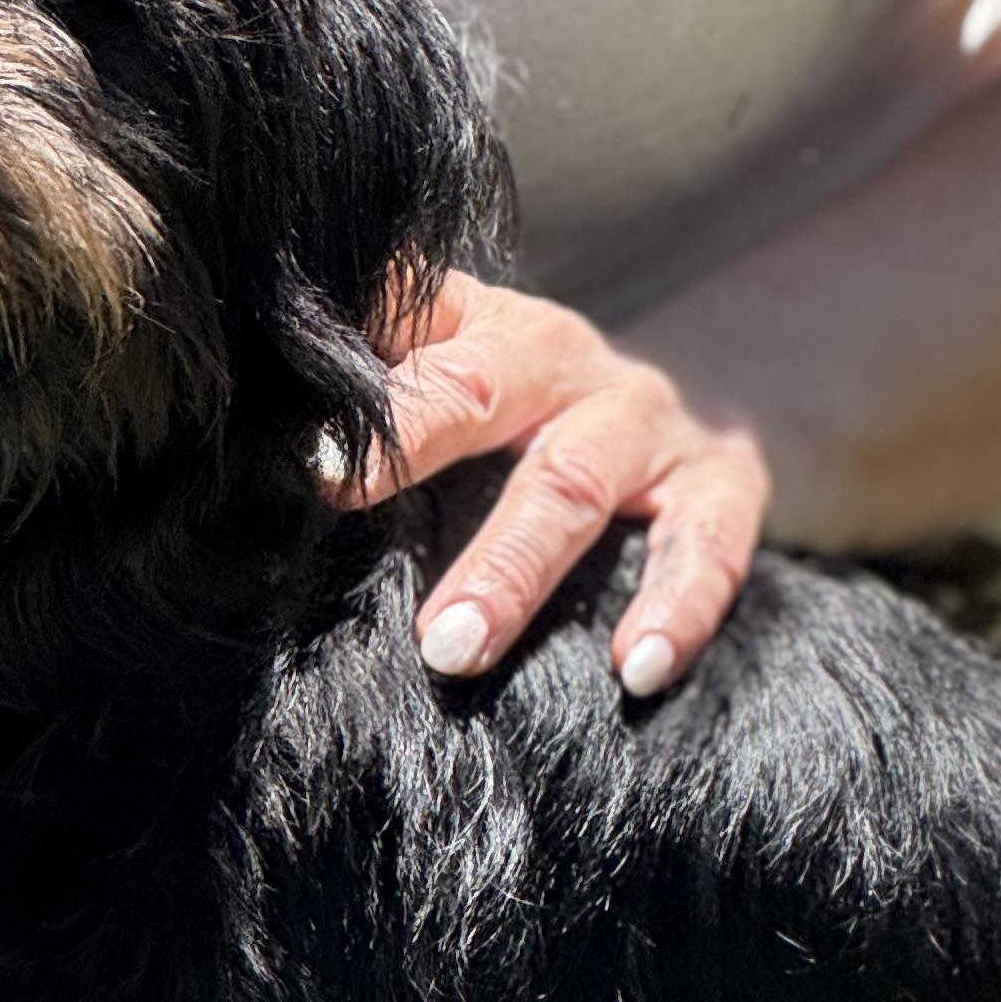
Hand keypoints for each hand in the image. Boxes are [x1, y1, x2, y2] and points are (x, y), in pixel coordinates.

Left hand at [339, 272, 769, 694]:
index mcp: (493, 330)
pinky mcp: (724, 482)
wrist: (716, 371)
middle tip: (362, 568)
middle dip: (424, 481)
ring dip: (516, 571)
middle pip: (493, 401)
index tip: (321, 469)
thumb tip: (276, 387)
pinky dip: (677, 607)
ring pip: (578, 486)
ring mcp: (652, 422)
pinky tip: (635, 671)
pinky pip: (708, 543)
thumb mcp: (457, 364)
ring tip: (458, 653)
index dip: (379, 408)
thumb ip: (377, 370)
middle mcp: (572, 365)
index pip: (421, 350)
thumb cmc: (530, 404)